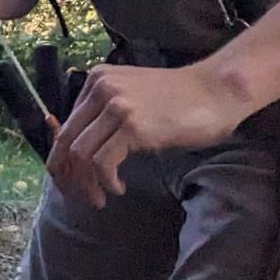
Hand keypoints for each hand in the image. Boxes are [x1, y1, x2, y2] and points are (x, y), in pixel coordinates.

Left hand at [47, 60, 253, 206]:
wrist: (218, 90)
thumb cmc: (181, 101)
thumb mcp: (135, 100)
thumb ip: (107, 117)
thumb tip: (82, 152)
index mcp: (97, 80)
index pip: (65, 127)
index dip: (62, 160)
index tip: (69, 182)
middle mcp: (101, 89)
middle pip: (66, 142)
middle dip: (66, 176)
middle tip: (76, 197)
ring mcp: (116, 106)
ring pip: (80, 155)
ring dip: (85, 184)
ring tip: (100, 198)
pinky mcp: (132, 126)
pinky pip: (102, 162)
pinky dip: (105, 181)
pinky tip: (118, 188)